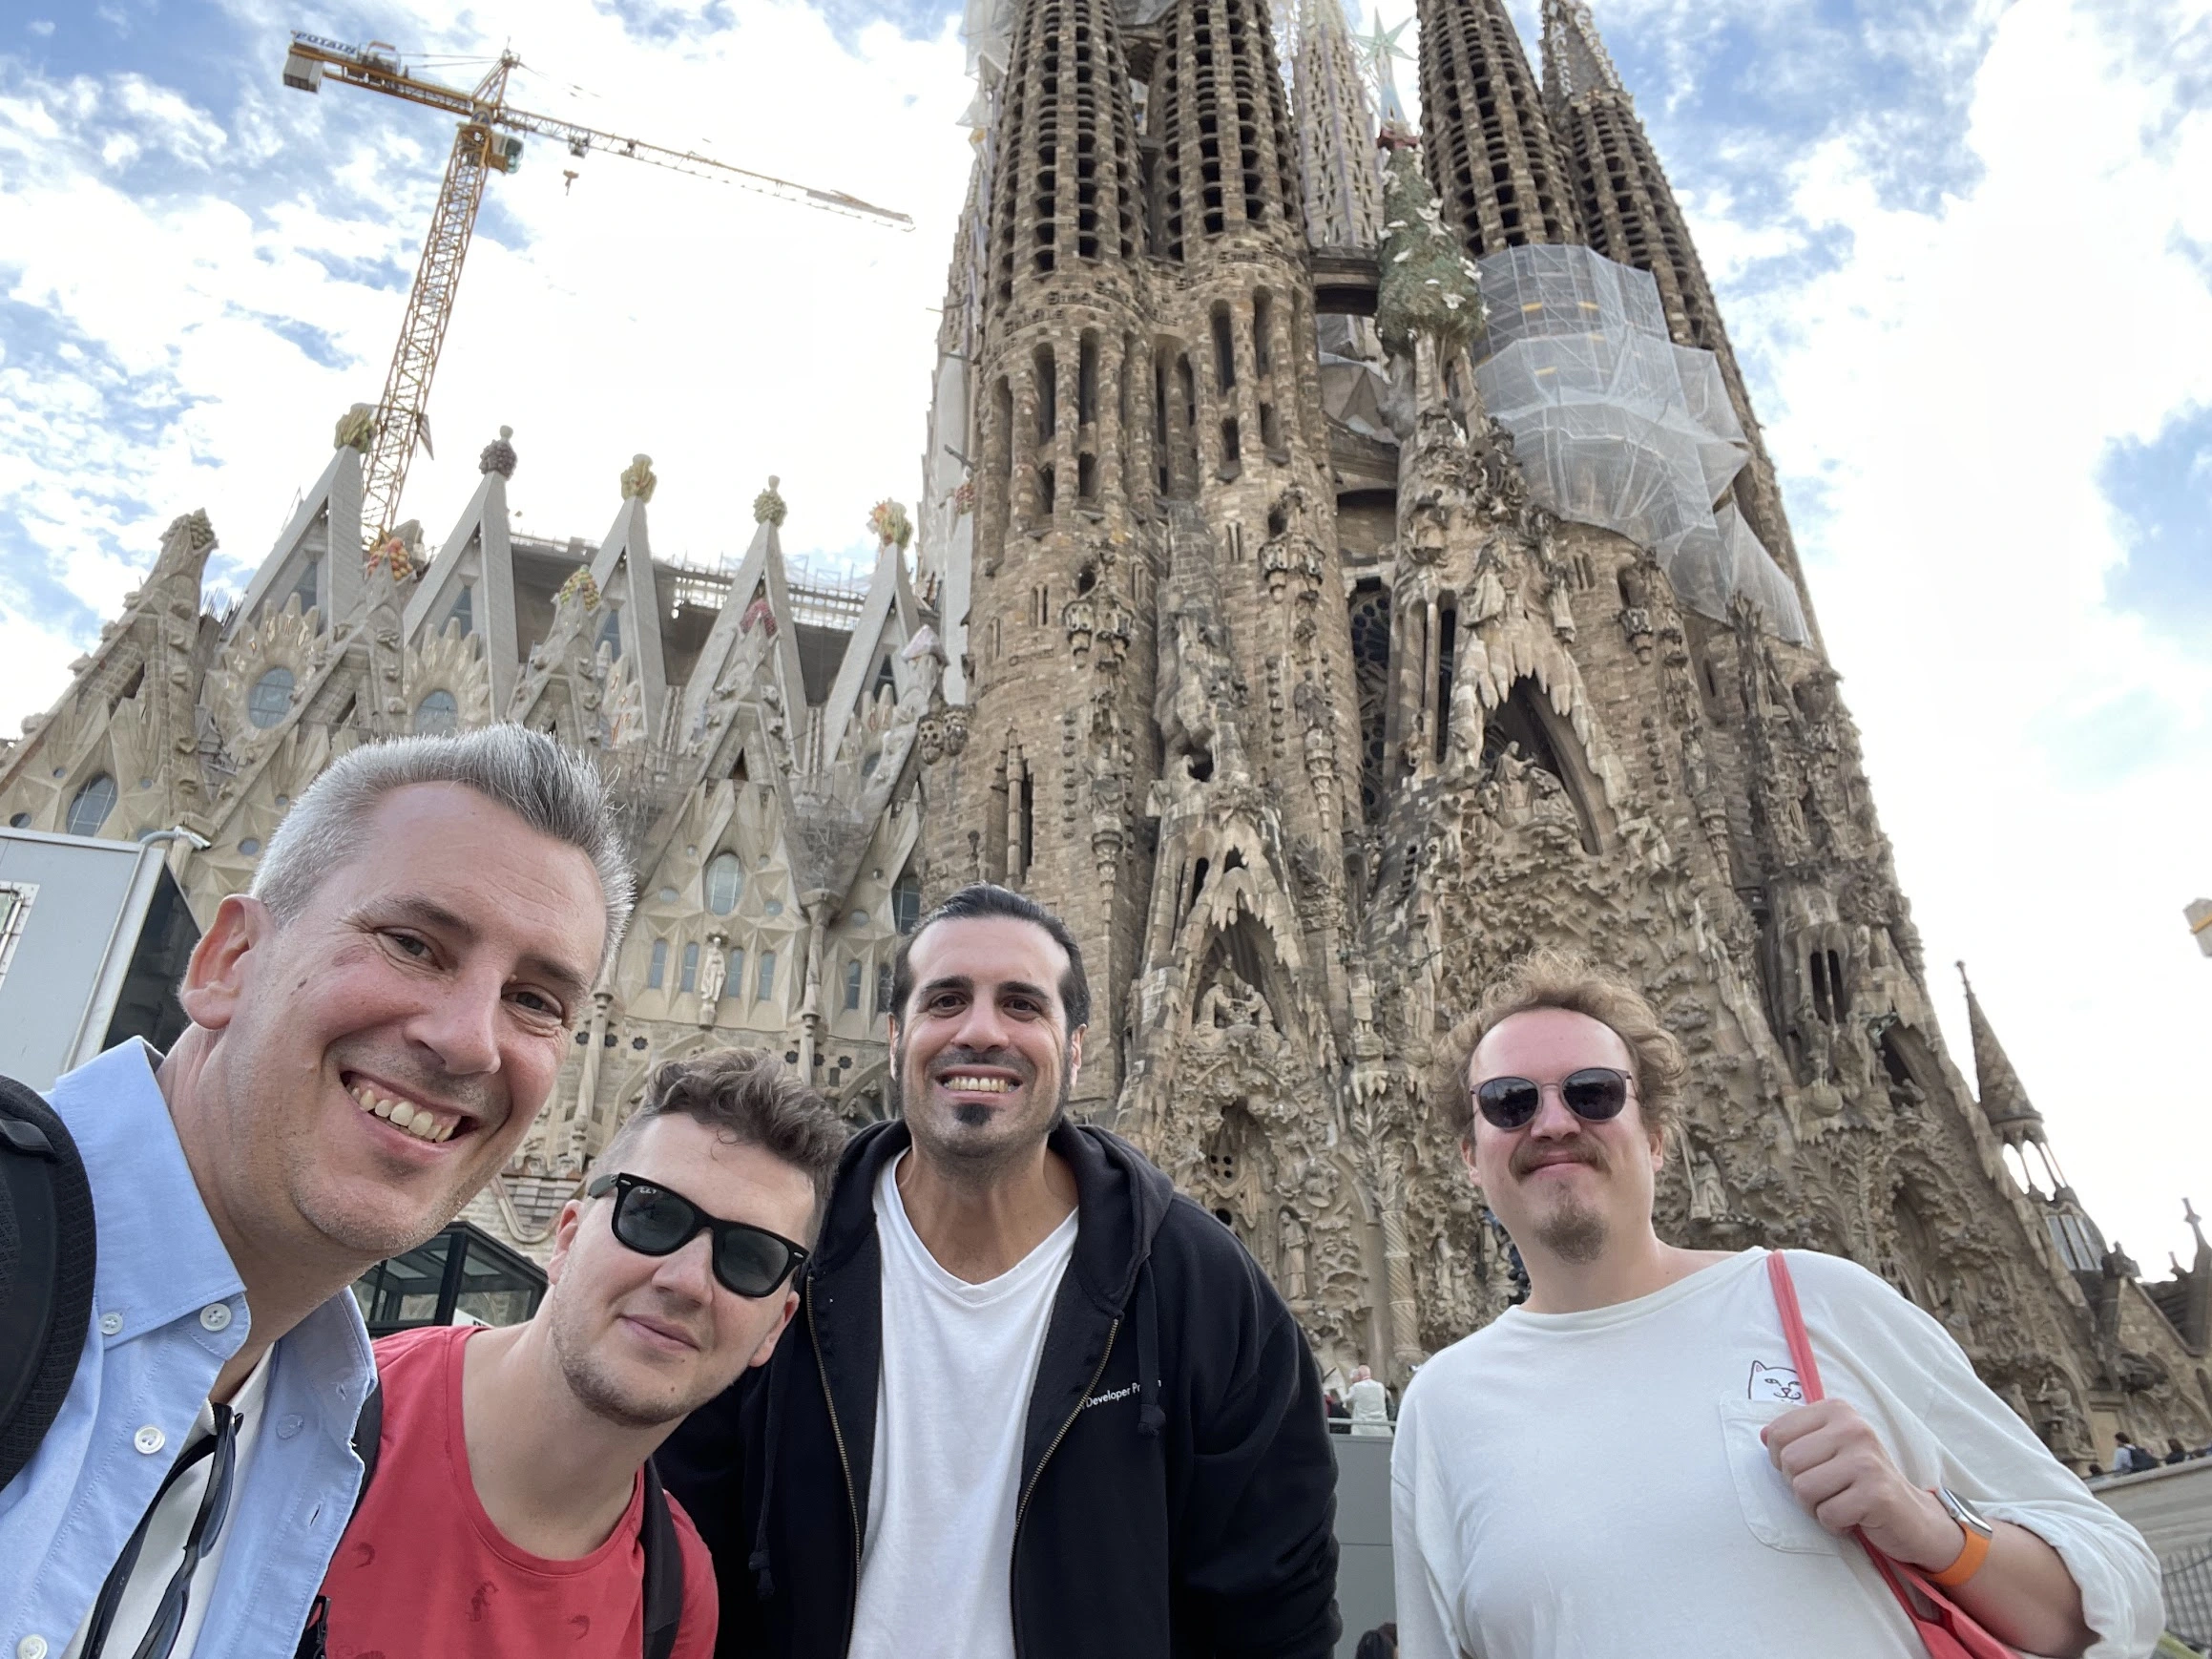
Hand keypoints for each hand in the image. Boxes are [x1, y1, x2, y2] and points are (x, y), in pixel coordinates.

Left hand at [1761, 1399, 1961, 1570]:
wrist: (1911, 1515)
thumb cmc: (1861, 1481)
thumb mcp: (1830, 1448)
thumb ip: (1798, 1436)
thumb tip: (1764, 1435)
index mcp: (1837, 1411)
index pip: (1778, 1433)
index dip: (1782, 1460)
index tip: (1809, 1469)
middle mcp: (1854, 1428)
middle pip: (1789, 1462)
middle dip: (1799, 1486)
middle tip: (1827, 1491)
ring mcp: (1867, 1460)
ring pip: (1803, 1489)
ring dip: (1815, 1507)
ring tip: (1839, 1503)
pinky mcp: (1876, 1494)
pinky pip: (1827, 1514)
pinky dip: (1834, 1524)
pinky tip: (1854, 1518)